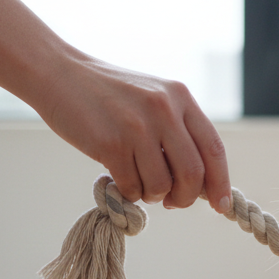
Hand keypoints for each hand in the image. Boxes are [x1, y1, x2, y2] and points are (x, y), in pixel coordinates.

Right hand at [35, 52, 231, 213]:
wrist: (58, 73)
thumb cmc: (107, 94)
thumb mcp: (152, 98)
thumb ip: (177, 130)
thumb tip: (201, 182)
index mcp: (180, 97)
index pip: (213, 148)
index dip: (220, 181)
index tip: (220, 204)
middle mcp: (164, 109)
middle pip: (193, 174)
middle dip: (184, 198)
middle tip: (171, 202)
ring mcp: (137, 127)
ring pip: (162, 185)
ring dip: (152, 195)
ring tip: (138, 183)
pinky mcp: (111, 144)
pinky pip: (133, 187)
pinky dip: (128, 193)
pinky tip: (117, 179)